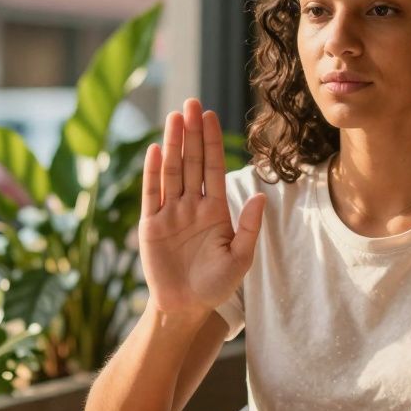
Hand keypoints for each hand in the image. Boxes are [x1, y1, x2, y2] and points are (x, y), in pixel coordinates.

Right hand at [139, 99, 265, 319]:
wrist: (186, 308)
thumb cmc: (216, 286)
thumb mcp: (240, 259)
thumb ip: (249, 228)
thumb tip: (259, 196)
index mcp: (215, 210)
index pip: (214, 168)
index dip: (212, 142)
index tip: (210, 116)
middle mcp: (191, 206)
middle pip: (192, 162)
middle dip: (192, 133)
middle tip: (191, 103)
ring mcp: (170, 213)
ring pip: (172, 171)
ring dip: (173, 144)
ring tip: (174, 117)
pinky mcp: (151, 226)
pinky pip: (151, 194)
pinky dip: (153, 172)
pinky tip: (156, 150)